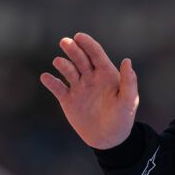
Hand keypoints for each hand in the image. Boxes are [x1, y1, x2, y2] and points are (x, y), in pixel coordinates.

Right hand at [40, 32, 138, 149]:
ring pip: (69, 70)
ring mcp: (79, 87)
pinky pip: (58, 88)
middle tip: (65, 42)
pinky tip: (46, 77)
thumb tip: (127, 60)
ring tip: (59, 61)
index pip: (96, 54)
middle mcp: (91, 77)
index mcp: (107, 73)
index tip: (79, 36)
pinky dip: (51, 82)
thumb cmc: (123, 117)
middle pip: (81, 59)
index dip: (88, 44)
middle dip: (73, 49)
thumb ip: (129, 81)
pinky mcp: (68, 100)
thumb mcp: (129, 100)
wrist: (109, 138)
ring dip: (63, 64)